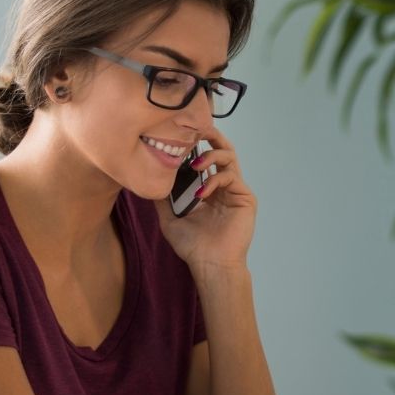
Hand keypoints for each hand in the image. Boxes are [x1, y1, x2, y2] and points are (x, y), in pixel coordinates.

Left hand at [155, 126, 255, 268]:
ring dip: (210, 155)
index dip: (194, 145)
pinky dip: (214, 179)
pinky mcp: (246, 198)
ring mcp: (236, 191)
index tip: (178, 136)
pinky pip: (231, 176)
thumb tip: (148, 178)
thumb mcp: (170, 218)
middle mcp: (224, 186)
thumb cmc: (193, 246)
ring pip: (229, 157)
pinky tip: (201, 193)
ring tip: (194, 164)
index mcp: (209, 189)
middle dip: (209, 135)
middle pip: (222, 149)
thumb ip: (162, 198)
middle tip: (194, 129)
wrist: (210, 265)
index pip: (204, 157)